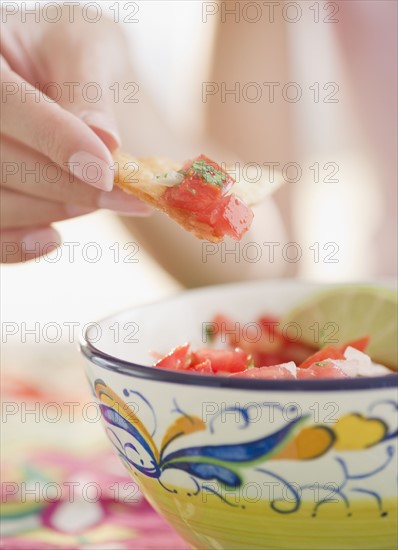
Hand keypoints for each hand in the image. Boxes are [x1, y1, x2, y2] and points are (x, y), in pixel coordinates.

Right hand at [1, 5, 150, 262]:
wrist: (64, 79)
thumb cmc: (74, 56)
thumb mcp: (88, 47)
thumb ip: (89, 86)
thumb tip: (104, 139)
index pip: (5, 104)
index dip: (54, 140)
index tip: (105, 172)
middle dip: (67, 186)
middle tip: (123, 195)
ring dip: (53, 211)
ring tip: (101, 200)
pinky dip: (18, 244)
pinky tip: (53, 237)